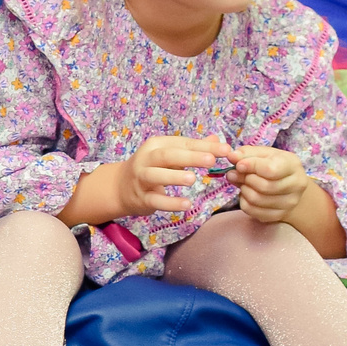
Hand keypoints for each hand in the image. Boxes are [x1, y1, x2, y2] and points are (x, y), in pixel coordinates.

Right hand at [114, 134, 228, 214]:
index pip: (183, 144)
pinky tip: (186, 205)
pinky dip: (170, 203)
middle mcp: (146, 159)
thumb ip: (193, 149)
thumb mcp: (170, 155)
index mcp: (156, 145)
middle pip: (167, 155)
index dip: (204, 147)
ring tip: (193, 179)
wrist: (120, 187)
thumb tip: (217, 141)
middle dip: (190, 157)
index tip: (226, 150)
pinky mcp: (141, 198)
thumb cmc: (152, 168)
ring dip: (174, 177)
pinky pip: (155, 200)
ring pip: (156, 176)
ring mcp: (141, 178)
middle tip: (211, 161)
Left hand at [226, 144, 312, 224]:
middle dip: (246, 180)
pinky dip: (244, 202)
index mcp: (293, 165)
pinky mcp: (279, 215)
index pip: (270, 170)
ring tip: (244, 184)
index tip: (239, 165)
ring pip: (256, 200)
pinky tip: (247, 195)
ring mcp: (289, 203)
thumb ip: (246, 153)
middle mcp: (296, 185)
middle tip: (240, 175)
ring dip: (244, 190)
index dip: (250, 167)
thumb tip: (231, 156)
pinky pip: (253, 211)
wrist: (289, 186)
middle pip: (263, 186)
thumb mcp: (263, 154)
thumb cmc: (274, 165)